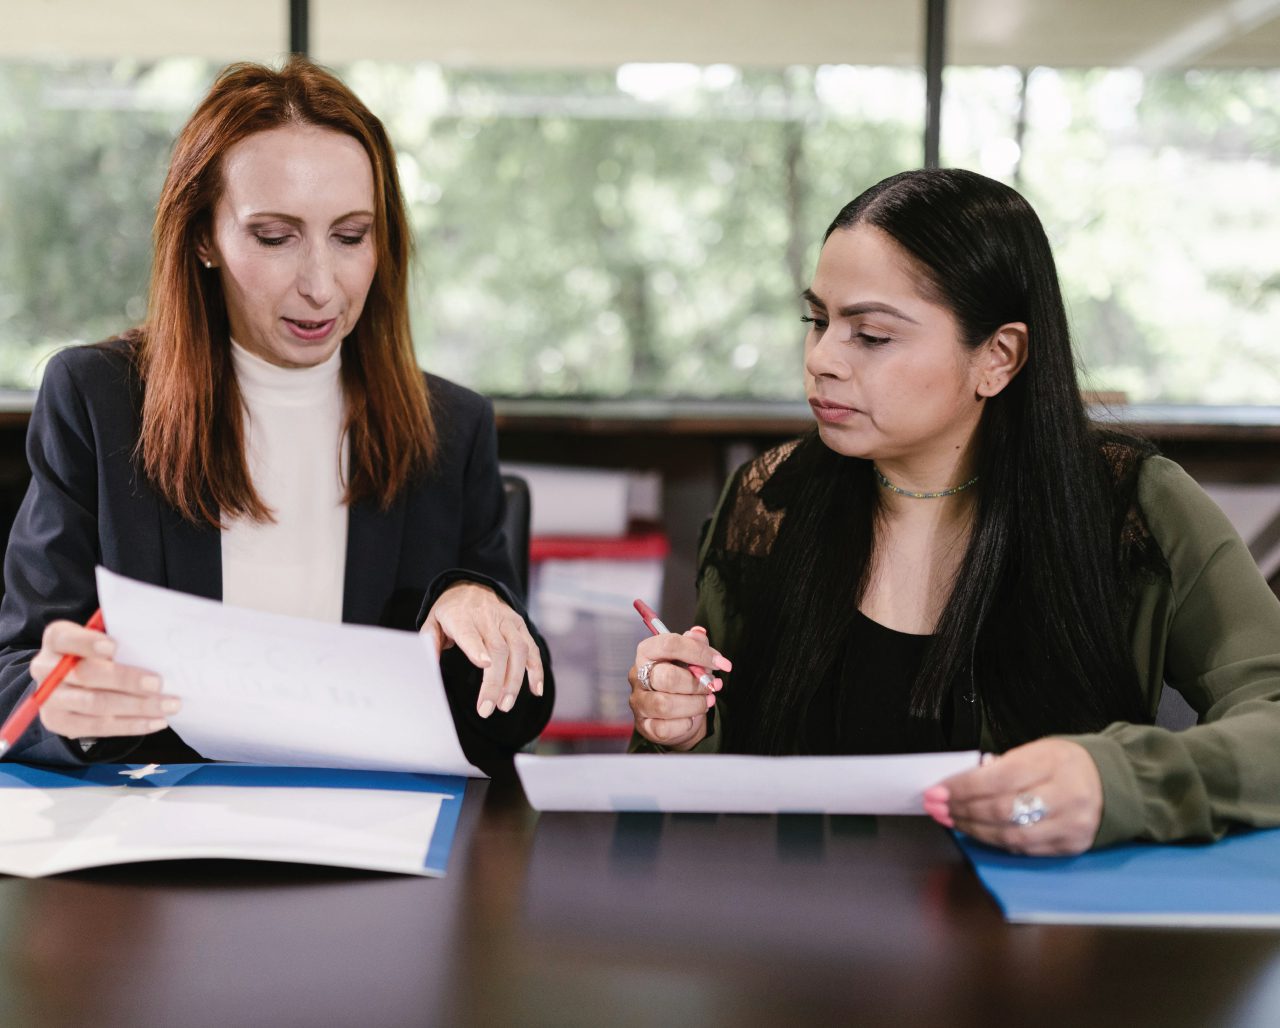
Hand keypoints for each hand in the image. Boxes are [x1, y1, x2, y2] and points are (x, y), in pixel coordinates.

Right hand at [34, 620, 175, 739]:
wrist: (70, 681)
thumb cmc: (97, 653)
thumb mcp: (103, 638)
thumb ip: (121, 638)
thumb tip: (155, 646)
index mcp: (56, 640)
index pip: (65, 639)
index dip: (88, 643)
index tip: (114, 647)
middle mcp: (45, 668)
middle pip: (86, 675)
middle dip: (126, 680)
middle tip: (158, 684)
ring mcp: (50, 698)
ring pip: (95, 705)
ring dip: (137, 707)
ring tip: (168, 705)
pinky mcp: (58, 723)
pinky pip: (98, 727)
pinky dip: (131, 725)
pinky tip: (157, 721)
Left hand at [421, 582, 543, 718]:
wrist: (471, 586)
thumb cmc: (450, 612)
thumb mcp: (432, 622)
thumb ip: (430, 644)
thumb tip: (428, 666)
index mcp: (462, 617)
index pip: (471, 633)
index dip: (477, 648)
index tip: (483, 665)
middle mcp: (488, 618)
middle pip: (498, 650)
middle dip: (495, 681)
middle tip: (488, 709)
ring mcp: (507, 621)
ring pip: (518, 650)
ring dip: (515, 680)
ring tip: (505, 705)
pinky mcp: (520, 626)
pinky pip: (532, 649)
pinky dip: (536, 670)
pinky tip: (535, 691)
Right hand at [629, 626, 731, 750]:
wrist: (678, 714)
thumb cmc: (683, 681)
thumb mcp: (692, 659)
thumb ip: (695, 645)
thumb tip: (699, 633)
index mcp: (647, 652)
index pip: (669, 644)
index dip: (699, 652)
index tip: (722, 663)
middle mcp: (638, 675)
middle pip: (666, 677)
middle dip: (696, 684)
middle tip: (712, 686)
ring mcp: (639, 702)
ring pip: (665, 705)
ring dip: (694, 704)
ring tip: (706, 701)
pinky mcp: (644, 726)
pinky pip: (665, 728)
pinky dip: (685, 724)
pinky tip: (691, 718)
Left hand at [922, 738, 1102, 855]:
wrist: (1112, 782)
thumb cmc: (1064, 763)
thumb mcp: (1036, 750)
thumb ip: (1001, 766)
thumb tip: (961, 784)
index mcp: (1053, 762)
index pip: (998, 779)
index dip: (962, 788)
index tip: (937, 791)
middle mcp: (1066, 795)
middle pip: (1002, 810)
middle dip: (962, 811)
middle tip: (937, 808)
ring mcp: (1070, 825)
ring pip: (1011, 836)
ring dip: (974, 830)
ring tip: (952, 821)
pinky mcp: (1071, 846)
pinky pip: (1025, 850)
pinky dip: (996, 842)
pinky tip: (978, 832)